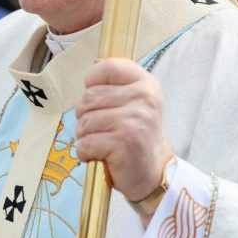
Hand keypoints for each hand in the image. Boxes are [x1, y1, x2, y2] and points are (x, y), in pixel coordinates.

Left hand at [75, 59, 173, 201]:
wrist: (152, 170)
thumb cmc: (135, 133)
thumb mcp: (133, 101)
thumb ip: (113, 86)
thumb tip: (87, 81)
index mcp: (146, 83)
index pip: (107, 67)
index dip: (92, 82)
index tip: (98, 99)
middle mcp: (144, 98)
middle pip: (89, 97)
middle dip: (85, 116)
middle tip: (100, 129)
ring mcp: (135, 120)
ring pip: (85, 121)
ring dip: (85, 136)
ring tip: (101, 142)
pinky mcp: (124, 143)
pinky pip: (86, 143)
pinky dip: (85, 152)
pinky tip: (99, 155)